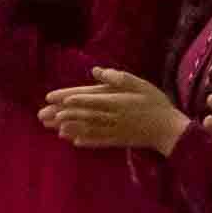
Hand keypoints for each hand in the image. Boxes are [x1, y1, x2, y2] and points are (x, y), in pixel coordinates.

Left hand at [38, 69, 186, 155]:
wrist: (169, 129)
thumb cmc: (155, 102)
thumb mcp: (139, 84)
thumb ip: (118, 78)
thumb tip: (97, 71)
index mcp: (115, 100)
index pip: (86, 98)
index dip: (68, 98)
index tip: (50, 98)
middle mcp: (110, 116)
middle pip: (81, 114)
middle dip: (60, 114)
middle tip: (42, 115)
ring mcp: (113, 130)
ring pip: (86, 128)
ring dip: (68, 127)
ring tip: (52, 127)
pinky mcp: (117, 140)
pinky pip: (98, 141)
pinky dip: (85, 140)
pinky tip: (73, 141)